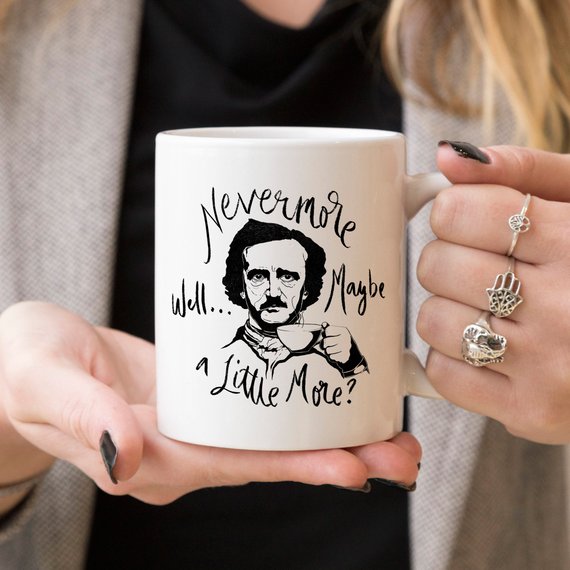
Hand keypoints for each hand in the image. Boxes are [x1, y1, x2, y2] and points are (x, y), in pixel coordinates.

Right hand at [0, 302, 420, 503]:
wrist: (28, 359)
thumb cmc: (24, 369)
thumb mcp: (43, 381)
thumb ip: (81, 417)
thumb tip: (124, 458)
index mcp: (145, 456)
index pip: (229, 467)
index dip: (290, 468)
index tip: (350, 467)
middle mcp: (179, 451)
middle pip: (265, 460)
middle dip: (334, 458)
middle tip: (400, 453)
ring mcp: (193, 427)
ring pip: (269, 439)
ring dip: (330, 437)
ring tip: (390, 433)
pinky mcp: (200, 399)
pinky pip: (255, 410)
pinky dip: (298, 408)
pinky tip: (332, 397)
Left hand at [321, 324, 352, 363]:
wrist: (344, 350)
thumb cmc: (335, 339)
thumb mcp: (331, 332)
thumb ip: (326, 327)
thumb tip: (324, 324)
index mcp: (343, 330)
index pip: (327, 330)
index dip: (324, 333)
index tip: (327, 335)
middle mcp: (346, 338)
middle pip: (326, 341)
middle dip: (324, 343)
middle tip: (326, 344)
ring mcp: (346, 348)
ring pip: (328, 350)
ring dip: (326, 351)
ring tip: (329, 349)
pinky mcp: (345, 356)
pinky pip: (332, 357)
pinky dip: (330, 356)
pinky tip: (333, 354)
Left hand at [417, 143, 569, 442]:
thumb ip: (524, 170)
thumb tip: (448, 155)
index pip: (461, 212)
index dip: (450, 211)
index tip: (463, 218)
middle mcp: (565, 306)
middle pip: (438, 265)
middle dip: (444, 258)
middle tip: (476, 264)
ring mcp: (549, 366)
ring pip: (433, 320)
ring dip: (445, 308)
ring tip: (486, 306)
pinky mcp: (532, 412)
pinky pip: (443, 373)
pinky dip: (450, 356)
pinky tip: (488, 345)